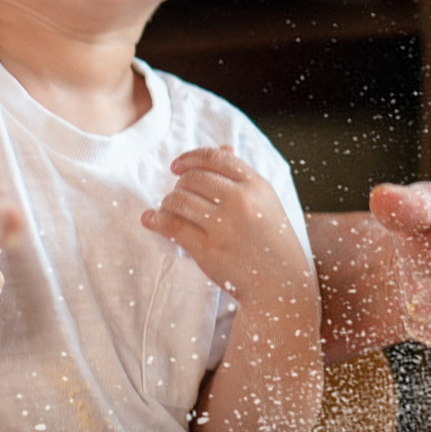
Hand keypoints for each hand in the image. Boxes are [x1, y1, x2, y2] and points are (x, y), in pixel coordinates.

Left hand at [143, 147, 316, 309]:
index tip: (176, 166)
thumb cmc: (271, 240)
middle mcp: (240, 201)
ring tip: (168, 209)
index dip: (189, 158)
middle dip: (179, 184)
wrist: (280, 283)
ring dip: (167, 203)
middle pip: (192, 178)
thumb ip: (242, 175)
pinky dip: (155, 220)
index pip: (214, 158)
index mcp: (256, 185)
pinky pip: (171, 226)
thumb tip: (221, 147)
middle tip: (178, 195)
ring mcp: (223, 226)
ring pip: (178, 199)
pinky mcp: (208, 249)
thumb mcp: (266, 201)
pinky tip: (150, 219)